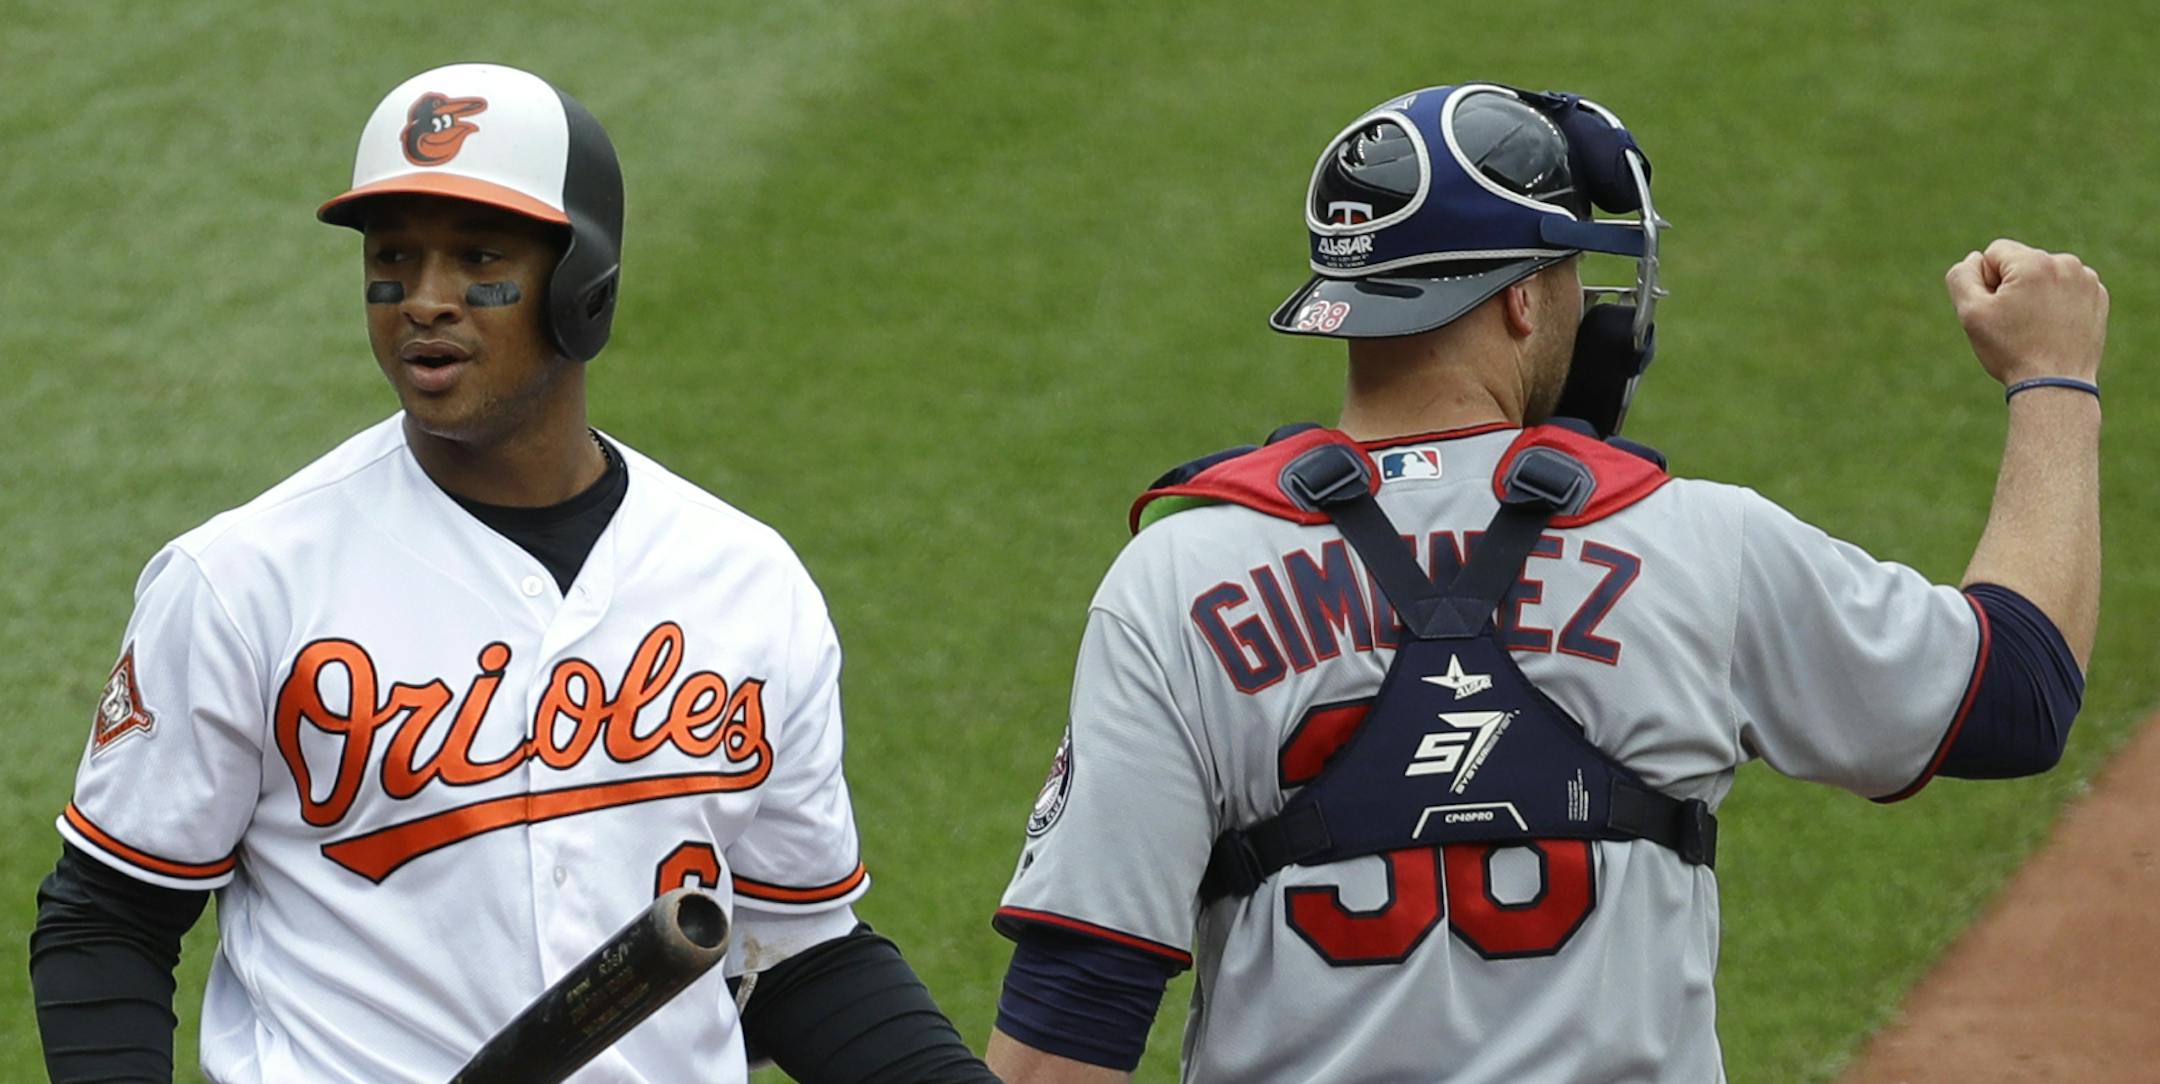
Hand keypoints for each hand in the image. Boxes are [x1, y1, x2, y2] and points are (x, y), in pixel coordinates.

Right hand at [1944, 239, 2108, 385]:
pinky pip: (2067, 286)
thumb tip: (1975, 259)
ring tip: (2035, 325)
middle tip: (2015, 322)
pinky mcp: (2098, 295)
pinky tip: (2053, 326)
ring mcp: (2086, 279)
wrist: (2056, 384)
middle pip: (2021, 261)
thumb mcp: (1970, 313)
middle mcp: (2065, 262)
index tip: (1997, 309)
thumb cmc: (2010, 350)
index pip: (1994, 252)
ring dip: (2035, 292)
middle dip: (2013, 285)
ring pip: (2045, 273)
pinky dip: (2057, 301)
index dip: (1986, 282)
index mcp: (2033, 262)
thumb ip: (1961, 276)